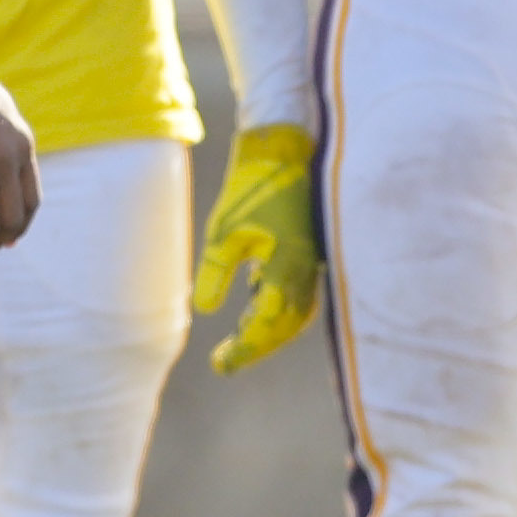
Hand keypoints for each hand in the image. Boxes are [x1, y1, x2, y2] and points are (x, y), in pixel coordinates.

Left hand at [194, 120, 323, 369]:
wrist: (282, 153)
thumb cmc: (251, 189)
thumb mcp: (224, 230)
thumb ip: (216, 271)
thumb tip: (204, 310)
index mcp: (287, 267)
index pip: (268, 324)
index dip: (245, 348)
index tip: (220, 363)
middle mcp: (306, 271)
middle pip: (286, 327)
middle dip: (256, 347)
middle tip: (224, 362)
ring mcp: (312, 264)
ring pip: (296, 315)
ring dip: (269, 333)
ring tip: (238, 342)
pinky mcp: (309, 255)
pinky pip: (299, 296)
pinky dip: (277, 312)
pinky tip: (253, 308)